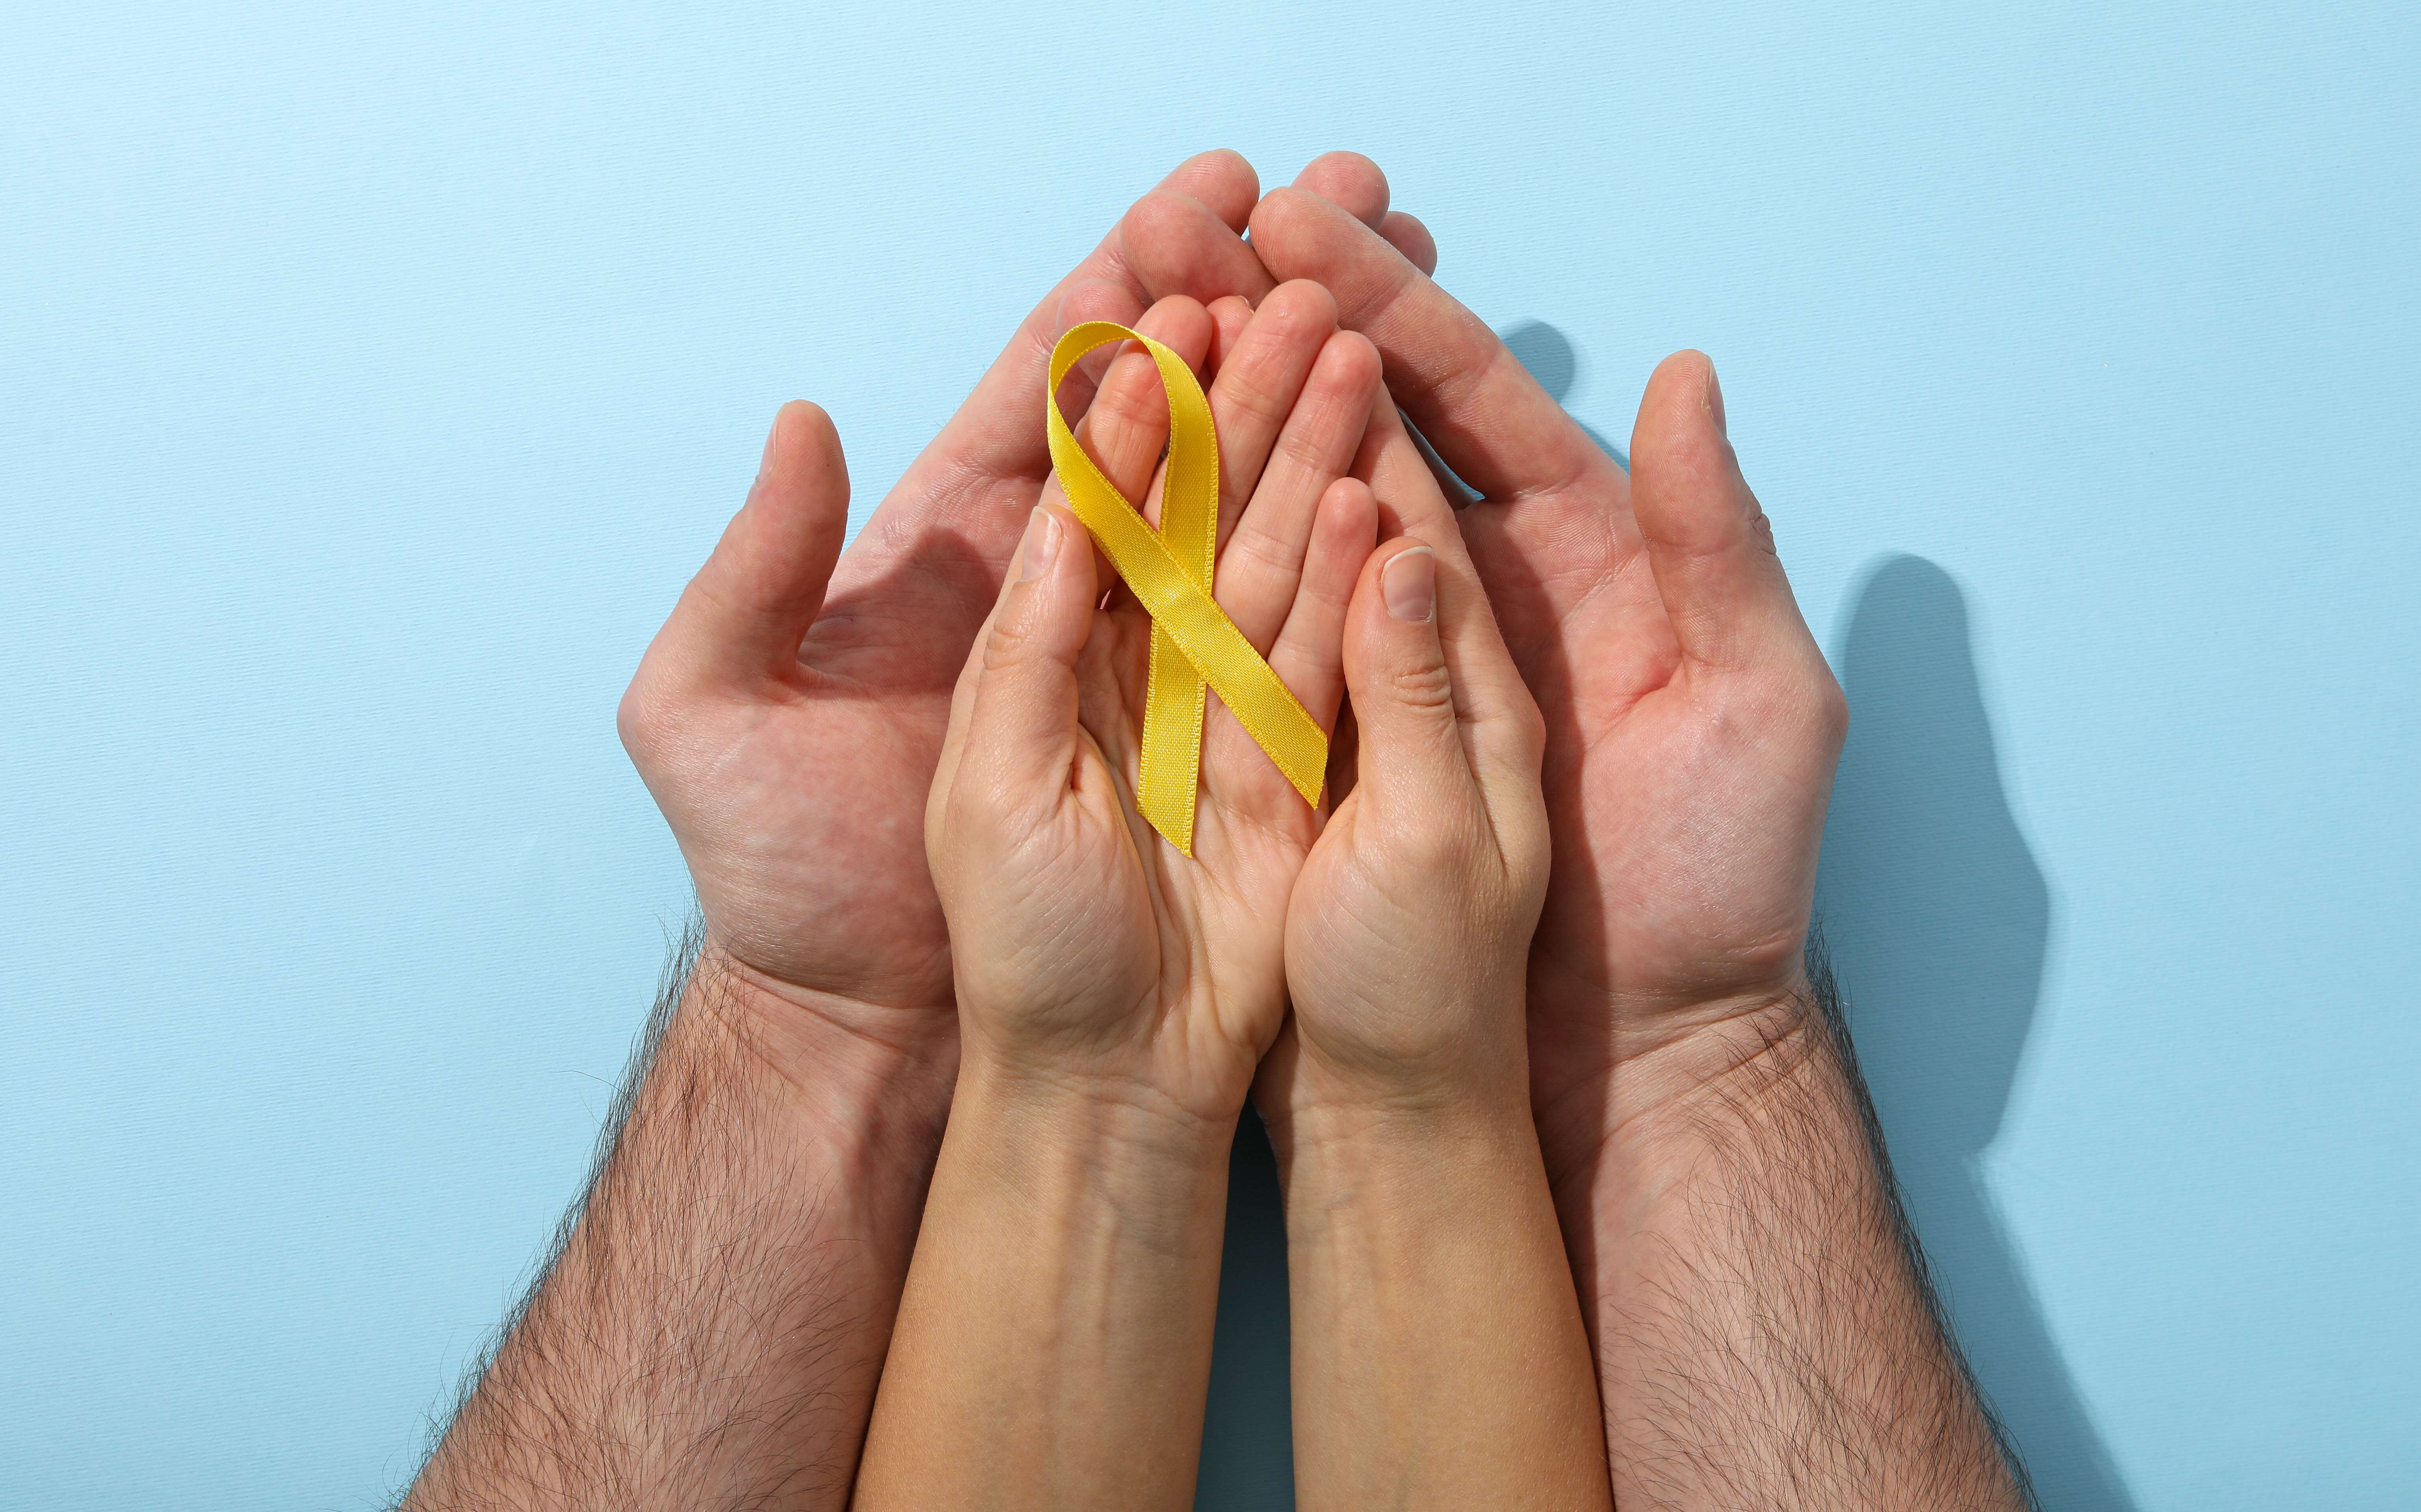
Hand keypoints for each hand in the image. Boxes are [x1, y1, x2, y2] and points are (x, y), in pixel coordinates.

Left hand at [613, 152, 1274, 1072]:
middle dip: (1233, 345)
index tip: (1178, 229)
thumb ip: (753, 568)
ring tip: (1360, 335)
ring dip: (1302, 426)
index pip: (1044, 415)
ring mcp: (1155, 672)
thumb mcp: (709, 716)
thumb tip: (803, 419)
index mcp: (957, 574)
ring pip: (1240, 520)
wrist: (878, 1038)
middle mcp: (1068, 606)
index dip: (1109, 319)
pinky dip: (1335, 557)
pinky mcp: (1218, 747)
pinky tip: (1387, 481)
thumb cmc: (792, 888)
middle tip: (1307, 254)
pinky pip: (1287, 634)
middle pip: (1163, 445)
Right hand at [1152, 165, 1845, 1166]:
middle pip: (1376, 423)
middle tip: (1189, 237)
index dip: (1388, 305)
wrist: (1646, 1050)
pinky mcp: (1353, 740)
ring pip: (1313, 507)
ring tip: (1148, 325)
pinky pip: (1279, 631)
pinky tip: (1146, 490)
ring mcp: (1410, 662)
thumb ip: (1716, 539)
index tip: (1298, 222)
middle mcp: (1487, 587)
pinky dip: (1218, 554)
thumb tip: (1683, 374)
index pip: (1474, 397)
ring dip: (1235, 414)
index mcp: (1586, 553)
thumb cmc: (1722, 884)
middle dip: (1287, 326)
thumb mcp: (1757, 697)